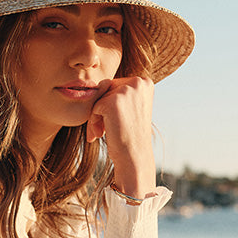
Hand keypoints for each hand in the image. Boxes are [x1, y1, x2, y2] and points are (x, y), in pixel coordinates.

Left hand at [85, 76, 155, 197]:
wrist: (134, 155)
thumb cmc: (130, 134)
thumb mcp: (130, 107)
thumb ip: (119, 93)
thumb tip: (96, 84)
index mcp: (144, 82)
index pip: (115, 85)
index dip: (110, 104)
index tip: (116, 121)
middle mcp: (138, 82)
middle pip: (105, 89)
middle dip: (101, 110)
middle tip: (105, 129)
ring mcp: (126, 90)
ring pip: (98, 98)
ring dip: (96, 116)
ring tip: (103, 132)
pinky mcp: (112, 101)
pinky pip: (93, 107)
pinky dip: (93, 121)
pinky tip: (101, 133)